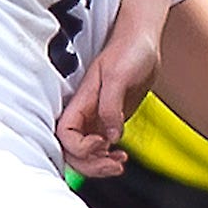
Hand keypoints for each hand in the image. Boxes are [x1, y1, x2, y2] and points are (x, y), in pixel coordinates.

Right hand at [56, 28, 158, 178]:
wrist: (143, 42)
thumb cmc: (129, 51)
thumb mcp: (119, 76)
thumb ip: (111, 107)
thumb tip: (111, 136)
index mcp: (80, 101)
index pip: (65, 134)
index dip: (80, 147)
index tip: (101, 143)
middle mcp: (84, 113)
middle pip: (72, 151)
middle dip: (90, 164)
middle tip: (113, 165)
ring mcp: (95, 118)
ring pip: (86, 153)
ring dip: (99, 165)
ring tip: (119, 163)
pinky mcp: (109, 121)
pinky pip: (100, 148)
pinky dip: (108, 157)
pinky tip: (122, 155)